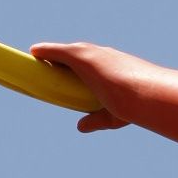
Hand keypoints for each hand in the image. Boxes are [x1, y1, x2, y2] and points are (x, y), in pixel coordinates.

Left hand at [29, 40, 177, 161]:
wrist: (144, 93)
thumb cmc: (137, 105)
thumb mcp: (114, 116)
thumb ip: (96, 119)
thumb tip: (80, 126)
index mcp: (116, 67)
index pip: (94, 65)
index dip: (82, 69)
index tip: (71, 76)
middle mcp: (104, 56)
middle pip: (78, 55)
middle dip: (64, 59)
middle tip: (49, 69)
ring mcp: (92, 54)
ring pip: (66, 52)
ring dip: (52, 54)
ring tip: (37, 60)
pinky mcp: (80, 55)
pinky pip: (57, 51)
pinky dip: (45, 51)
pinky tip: (33, 53)